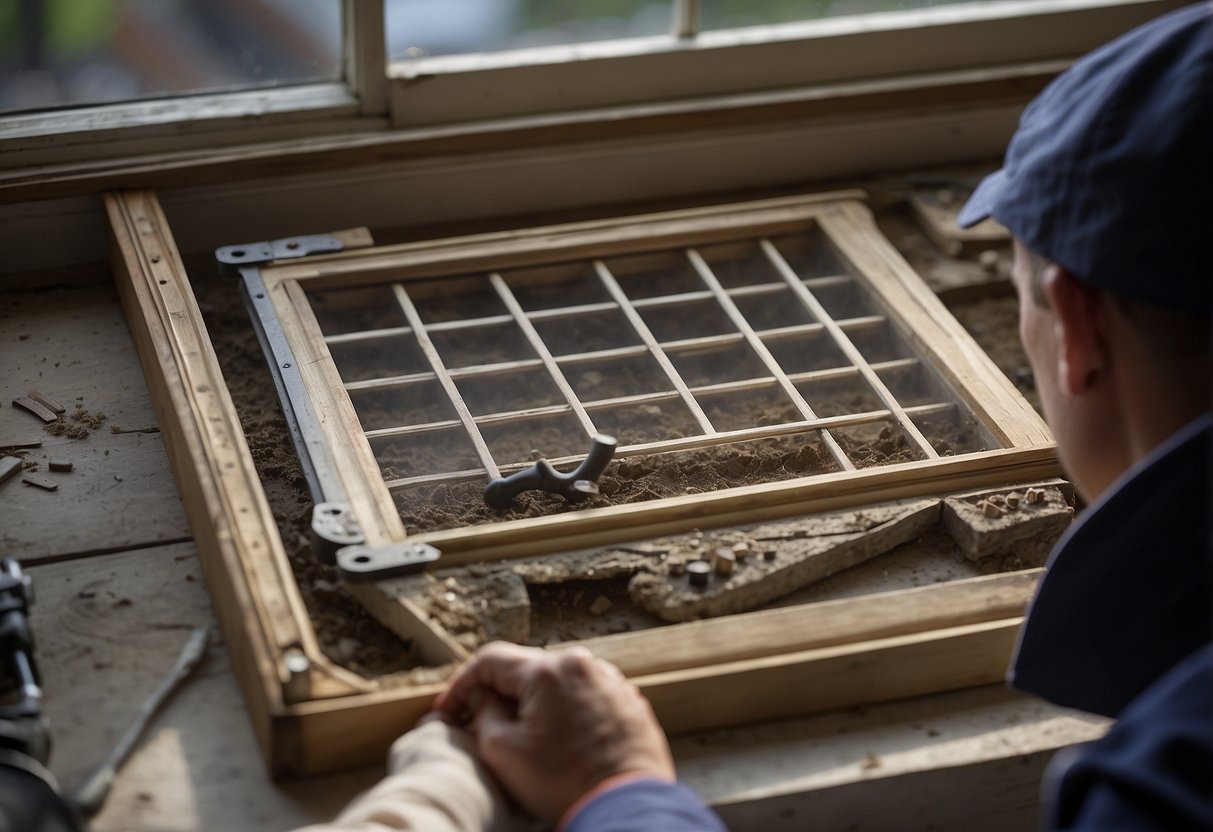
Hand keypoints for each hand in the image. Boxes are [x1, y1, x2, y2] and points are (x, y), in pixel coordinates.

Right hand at [433, 641, 675, 822]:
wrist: (627, 806)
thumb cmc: (565, 782)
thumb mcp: (503, 752)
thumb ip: (483, 714)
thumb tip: (482, 698)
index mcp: (549, 670)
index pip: (490, 660)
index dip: (460, 685)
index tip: (448, 713)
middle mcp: (582, 664)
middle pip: (525, 669)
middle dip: (498, 696)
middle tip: (480, 727)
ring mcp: (610, 681)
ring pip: (556, 683)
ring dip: (533, 705)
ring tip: (525, 741)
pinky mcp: (627, 701)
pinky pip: (583, 696)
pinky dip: (564, 713)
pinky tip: (559, 742)